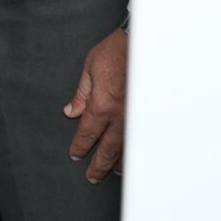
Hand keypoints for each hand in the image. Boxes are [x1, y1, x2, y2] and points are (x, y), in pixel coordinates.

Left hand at [63, 28, 127, 181]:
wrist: (142, 44)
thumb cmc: (116, 52)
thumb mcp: (89, 69)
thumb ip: (81, 94)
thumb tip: (71, 112)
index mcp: (102, 103)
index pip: (88, 133)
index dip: (80, 146)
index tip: (75, 155)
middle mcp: (120, 115)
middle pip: (108, 148)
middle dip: (98, 163)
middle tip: (91, 175)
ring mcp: (137, 116)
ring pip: (127, 147)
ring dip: (118, 161)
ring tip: (111, 171)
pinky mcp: (149, 113)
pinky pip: (140, 138)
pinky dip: (135, 150)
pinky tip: (133, 157)